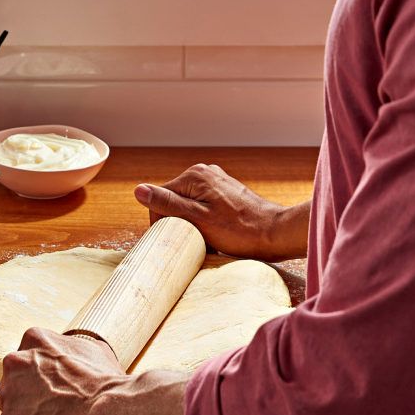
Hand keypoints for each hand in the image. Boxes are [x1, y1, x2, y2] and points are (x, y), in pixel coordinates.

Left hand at [0, 327, 126, 414]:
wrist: (106, 411)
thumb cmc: (104, 383)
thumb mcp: (93, 350)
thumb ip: (73, 350)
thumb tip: (77, 358)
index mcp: (33, 339)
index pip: (28, 360)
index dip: (43, 378)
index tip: (56, 389)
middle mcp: (14, 363)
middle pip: (15, 385)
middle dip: (31, 398)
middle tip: (56, 409)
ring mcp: (9, 394)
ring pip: (14, 412)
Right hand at [134, 164, 308, 260]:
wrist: (276, 234)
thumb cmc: (240, 231)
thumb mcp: (198, 220)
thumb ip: (168, 204)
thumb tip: (138, 190)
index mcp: (195, 176)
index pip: (160, 198)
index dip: (164, 222)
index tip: (177, 240)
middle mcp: (205, 173)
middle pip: (174, 202)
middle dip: (180, 224)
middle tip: (196, 241)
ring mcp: (216, 182)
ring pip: (188, 207)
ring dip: (192, 226)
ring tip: (209, 240)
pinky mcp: (225, 193)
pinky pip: (203, 208)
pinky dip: (204, 223)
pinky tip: (216, 236)